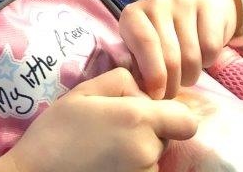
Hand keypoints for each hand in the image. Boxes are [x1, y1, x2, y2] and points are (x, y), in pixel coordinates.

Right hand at [0, 68, 198, 171]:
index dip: (172, 115)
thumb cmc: (56, 132)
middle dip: (148, 131)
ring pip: (153, 158)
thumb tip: (144, 89)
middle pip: (167, 138)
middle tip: (112, 130)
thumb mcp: (85, 91)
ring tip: (103, 150)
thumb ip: (122, 80)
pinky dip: (129, 168)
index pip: (187, 121)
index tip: (149, 113)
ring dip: (137, 152)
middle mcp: (147, 151)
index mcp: (138, 119)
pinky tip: (103, 164)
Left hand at [118, 0, 238, 99]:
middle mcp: (156, 3)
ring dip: (189, 76)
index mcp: (133, 15)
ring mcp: (183, 1)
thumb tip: (144, 97)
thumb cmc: (160, 39)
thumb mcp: (141, 51)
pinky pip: (211, 48)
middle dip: (172, 84)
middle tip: (171, 94)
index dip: (153, 74)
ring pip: (191, 56)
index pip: (145, 43)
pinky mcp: (207, 6)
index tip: (158, 95)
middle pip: (170, 55)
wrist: (193, 7)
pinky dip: (208, 62)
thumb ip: (138, 70)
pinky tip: (200, 58)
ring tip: (184, 75)